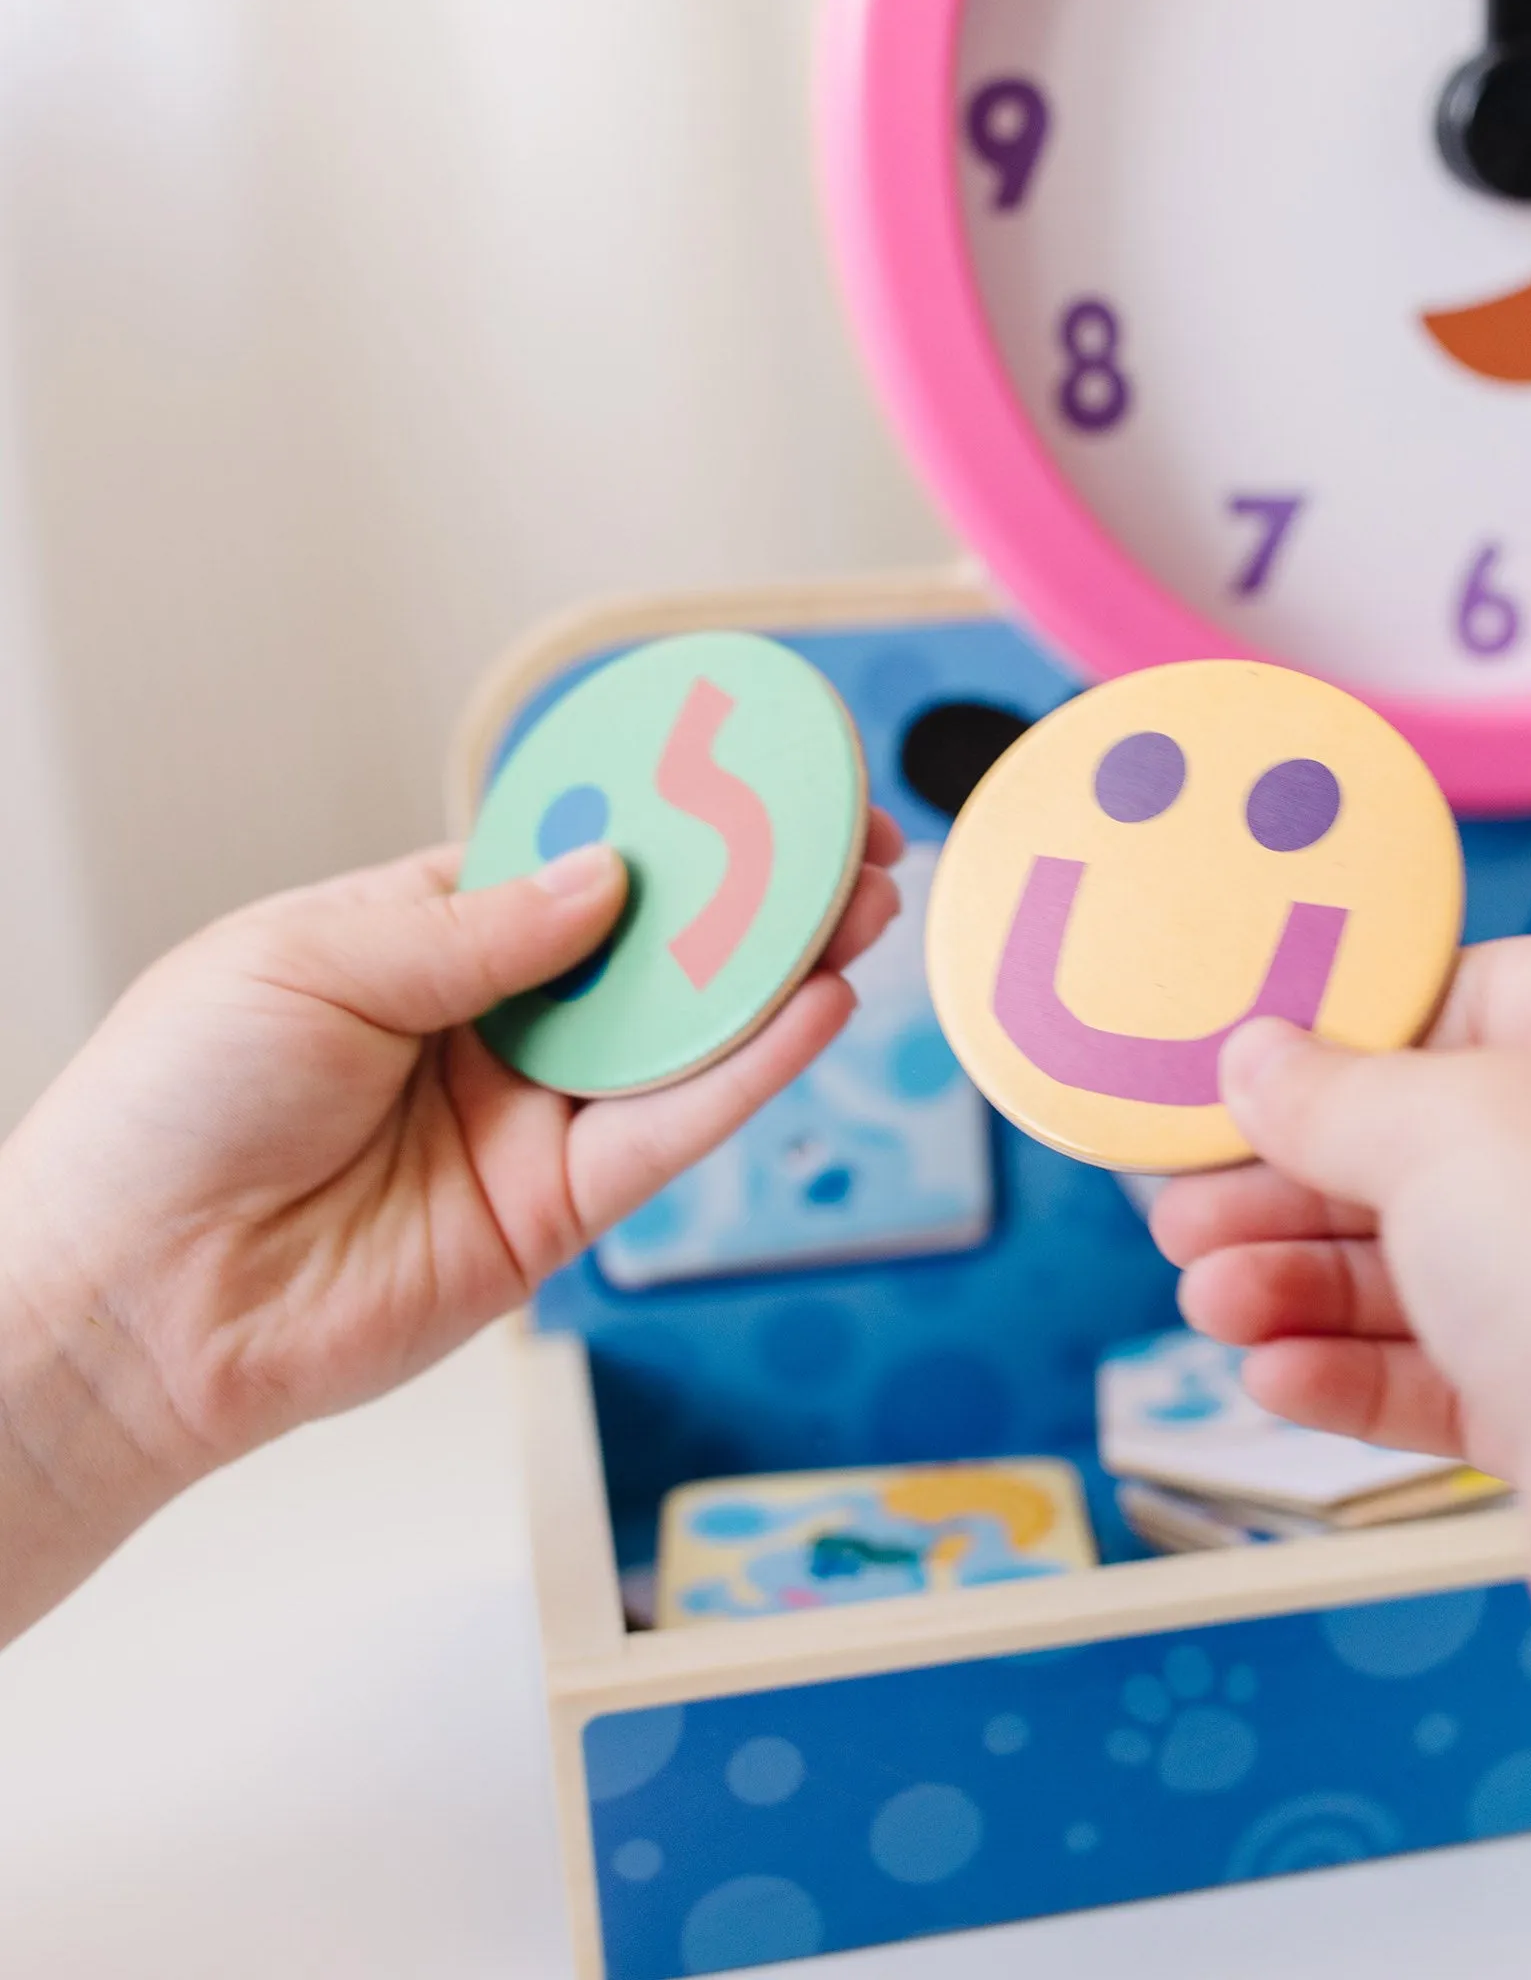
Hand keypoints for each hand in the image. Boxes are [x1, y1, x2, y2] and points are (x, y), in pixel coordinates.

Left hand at [0, 815, 900, 1633]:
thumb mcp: (307, 964)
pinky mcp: (561, 1208)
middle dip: (753, 889)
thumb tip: (608, 878)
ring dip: (778, 969)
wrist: (130, 1299)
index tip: (750, 769)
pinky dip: (750, 1070)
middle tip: (848, 838)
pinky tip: (815, 1006)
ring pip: (683, 1031)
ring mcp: (533, 1115)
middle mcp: (493, 1022)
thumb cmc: (169, 1111)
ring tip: (862, 902)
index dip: (664, 816)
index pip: (570, 858)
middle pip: (654, 942)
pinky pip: (672, 1128)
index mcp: (421, 938)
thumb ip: (470, 927)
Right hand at [1152, 935, 1530, 1658]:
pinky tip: (1274, 1376)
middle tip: (1184, 1211)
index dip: (1352, 1033)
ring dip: (1302, 1284)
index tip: (1247, 1070)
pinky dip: (1356, 1369)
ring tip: (1209, 1305)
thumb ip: (1328, 1092)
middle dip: (1292, 1186)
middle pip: (1433, 1147)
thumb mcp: (1439, 1128)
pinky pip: (1454, 1368)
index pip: (1478, 999)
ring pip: (1432, 1268)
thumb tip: (1257, 1060)